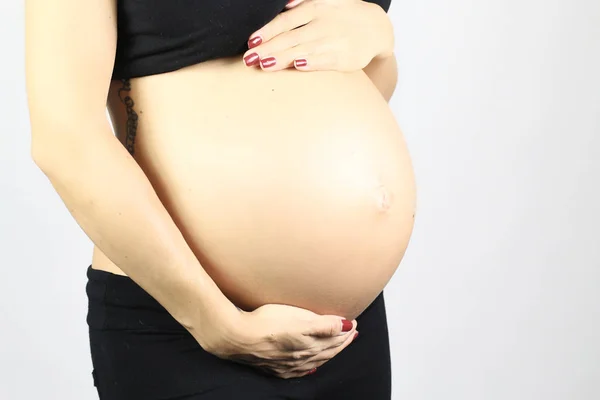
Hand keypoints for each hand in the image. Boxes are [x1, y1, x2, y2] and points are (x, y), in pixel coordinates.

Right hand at [199, 303, 357, 378]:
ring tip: (336, 347)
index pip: (334, 341)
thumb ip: (324, 324)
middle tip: (351, 334)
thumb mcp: (299, 319)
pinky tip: (310, 367)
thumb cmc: (266, 324)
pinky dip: (310, 366)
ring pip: (315, 360)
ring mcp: (287, 365)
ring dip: (328, 353)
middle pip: (327, 351)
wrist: (236, 338)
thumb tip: (346, 326)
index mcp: (309, 345)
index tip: (354, 324)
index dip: (346, 333)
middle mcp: (301, 358)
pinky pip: (299, 370)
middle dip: (341, 343)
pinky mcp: (274, 367)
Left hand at [242, 0, 393, 71]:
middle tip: (249, 59)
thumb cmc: (343, 15)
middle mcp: (322, 24)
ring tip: (264, 65)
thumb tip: (285, 2)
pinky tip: (298, 65)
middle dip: (267, 49)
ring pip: (303, 50)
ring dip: (283, 58)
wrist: (377, 28)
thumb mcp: (325, 1)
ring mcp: (333, 41)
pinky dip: (312, 62)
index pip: (285, 21)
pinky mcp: (344, 57)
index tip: (251, 41)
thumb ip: (302, 2)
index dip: (267, 31)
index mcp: (315, 9)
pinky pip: (324, 60)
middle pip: (289, 38)